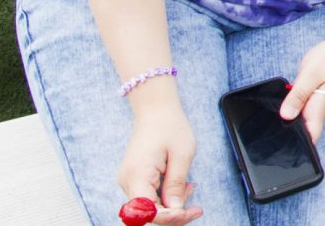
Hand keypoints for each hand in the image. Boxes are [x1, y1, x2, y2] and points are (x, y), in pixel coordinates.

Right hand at [117, 101, 201, 223]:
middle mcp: (128, 181)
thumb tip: (176, 210)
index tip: (190, 212)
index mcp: (137, 175)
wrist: (156, 109)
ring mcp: (130, 180)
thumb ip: (176, 184)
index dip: (169, 218)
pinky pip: (150, 195)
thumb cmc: (170, 126)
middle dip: (174, 213)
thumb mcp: (182, 154)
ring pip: (150, 205)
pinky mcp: (135, 178)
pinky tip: (181, 185)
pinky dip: (166, 195)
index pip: (148, 211)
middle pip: (148, 212)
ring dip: (172, 203)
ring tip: (190, 187)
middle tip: (196, 208)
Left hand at [279, 35, 324, 141]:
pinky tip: (280, 104)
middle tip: (269, 134)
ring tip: (269, 122)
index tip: (281, 148)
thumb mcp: (310, 76)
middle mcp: (318, 111)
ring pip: (301, 120)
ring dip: (288, 121)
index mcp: (317, 109)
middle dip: (288, 136)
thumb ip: (297, 96)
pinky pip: (301, 110)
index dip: (298, 146)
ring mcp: (316, 105)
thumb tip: (285, 116)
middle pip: (303, 132)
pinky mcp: (312, 98)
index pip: (310, 137)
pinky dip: (291, 109)